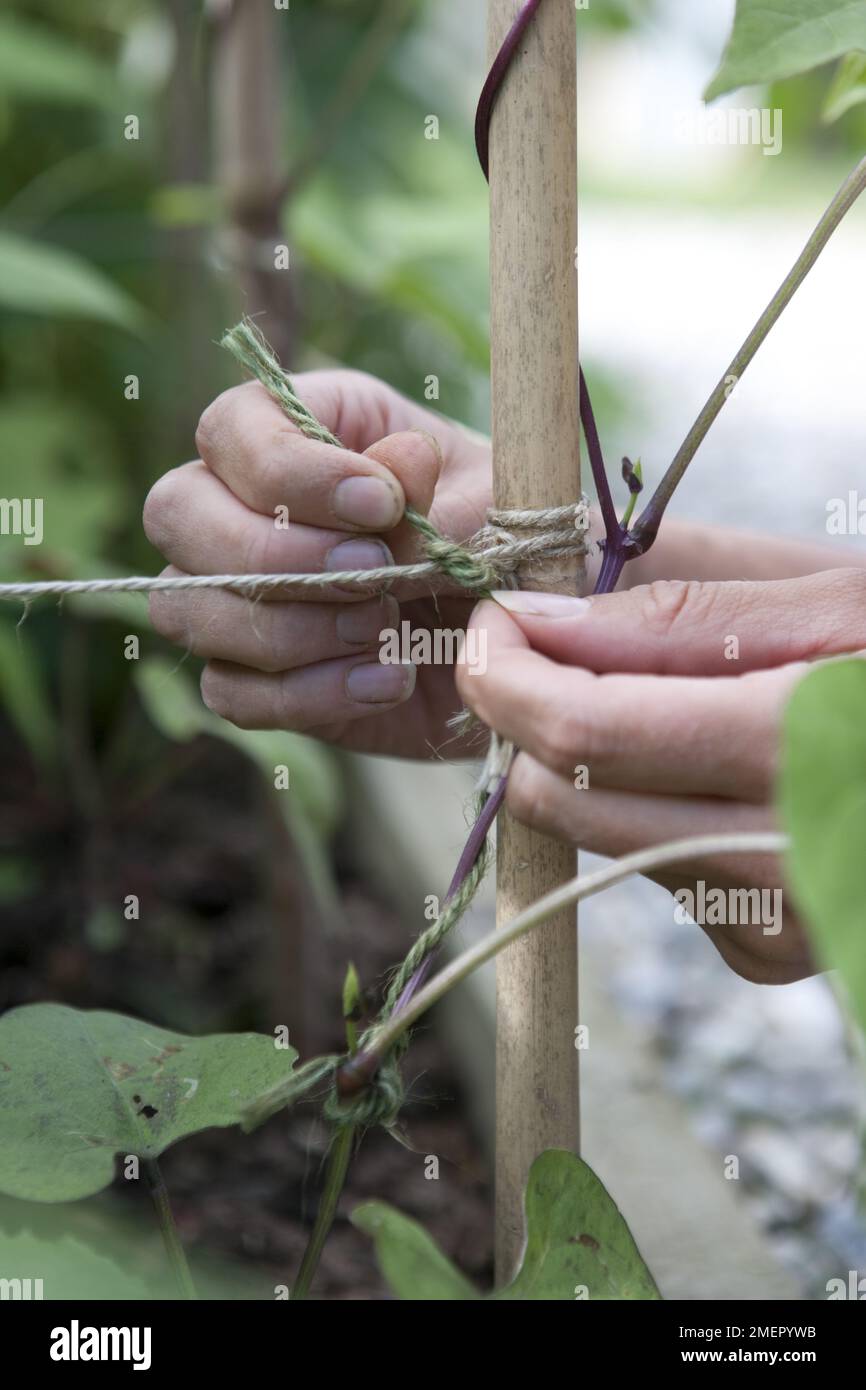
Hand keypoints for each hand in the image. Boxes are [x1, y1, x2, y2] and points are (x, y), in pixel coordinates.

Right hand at [143, 370, 490, 758]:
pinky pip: (228, 692)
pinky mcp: (254, 676)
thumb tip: (395, 466)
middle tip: (373, 577)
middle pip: (176, 512)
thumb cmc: (503, 543)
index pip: (232, 428)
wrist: (524, 647)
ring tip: (388, 631)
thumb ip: (440, 492)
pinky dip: (306, 695)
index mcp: (306, 427)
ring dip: (289, 630)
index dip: (288, 470)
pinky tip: (385, 680)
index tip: (380, 505)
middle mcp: (247, 504)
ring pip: (186, 606)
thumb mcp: (493, 505)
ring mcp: (237, 595)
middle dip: (272, 553)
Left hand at [456, 569, 865, 982]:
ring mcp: (781, 924)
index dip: (506, 673)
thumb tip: (538, 621)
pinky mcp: (773, 955)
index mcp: (805, 748)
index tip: (491, 624)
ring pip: (597, 837)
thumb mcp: (841, 603)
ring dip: (588, 765)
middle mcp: (788, 860)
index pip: (585, 733)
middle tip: (539, 650)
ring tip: (652, 700)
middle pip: (567, 798)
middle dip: (526, 720)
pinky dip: (648, 814)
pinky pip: (652, 875)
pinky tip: (714, 773)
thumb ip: (684, 618)